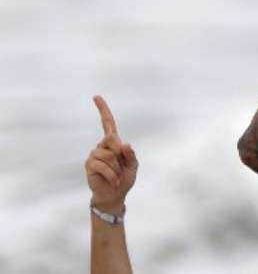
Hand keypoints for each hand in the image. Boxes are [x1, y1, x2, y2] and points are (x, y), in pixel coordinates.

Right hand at [85, 96, 137, 212]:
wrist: (114, 195)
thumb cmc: (124, 178)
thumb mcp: (133, 166)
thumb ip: (131, 155)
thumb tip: (125, 144)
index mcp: (113, 143)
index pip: (108, 123)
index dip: (103, 110)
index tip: (96, 96)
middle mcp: (102, 146)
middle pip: (112, 140)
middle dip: (120, 155)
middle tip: (122, 168)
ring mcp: (94, 155)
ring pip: (108, 155)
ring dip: (116, 168)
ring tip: (116, 176)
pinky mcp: (89, 165)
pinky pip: (102, 166)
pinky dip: (111, 174)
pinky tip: (113, 180)